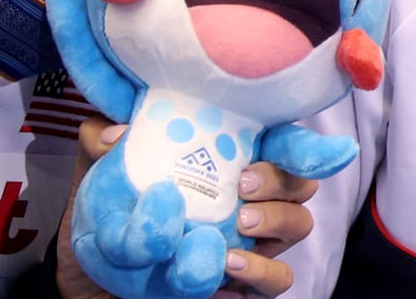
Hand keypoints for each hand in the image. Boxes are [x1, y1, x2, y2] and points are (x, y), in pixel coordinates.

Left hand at [53, 118, 319, 296]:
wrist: (93, 270)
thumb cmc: (111, 208)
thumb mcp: (100, 169)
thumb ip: (104, 143)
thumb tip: (115, 134)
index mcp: (232, 153)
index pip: (284, 139)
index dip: (308, 142)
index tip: (322, 147)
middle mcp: (252, 193)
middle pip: (301, 180)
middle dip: (282, 179)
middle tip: (242, 185)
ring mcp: (253, 238)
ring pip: (299, 225)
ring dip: (274, 222)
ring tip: (237, 225)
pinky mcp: (243, 280)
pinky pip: (277, 279)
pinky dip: (259, 272)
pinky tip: (228, 266)